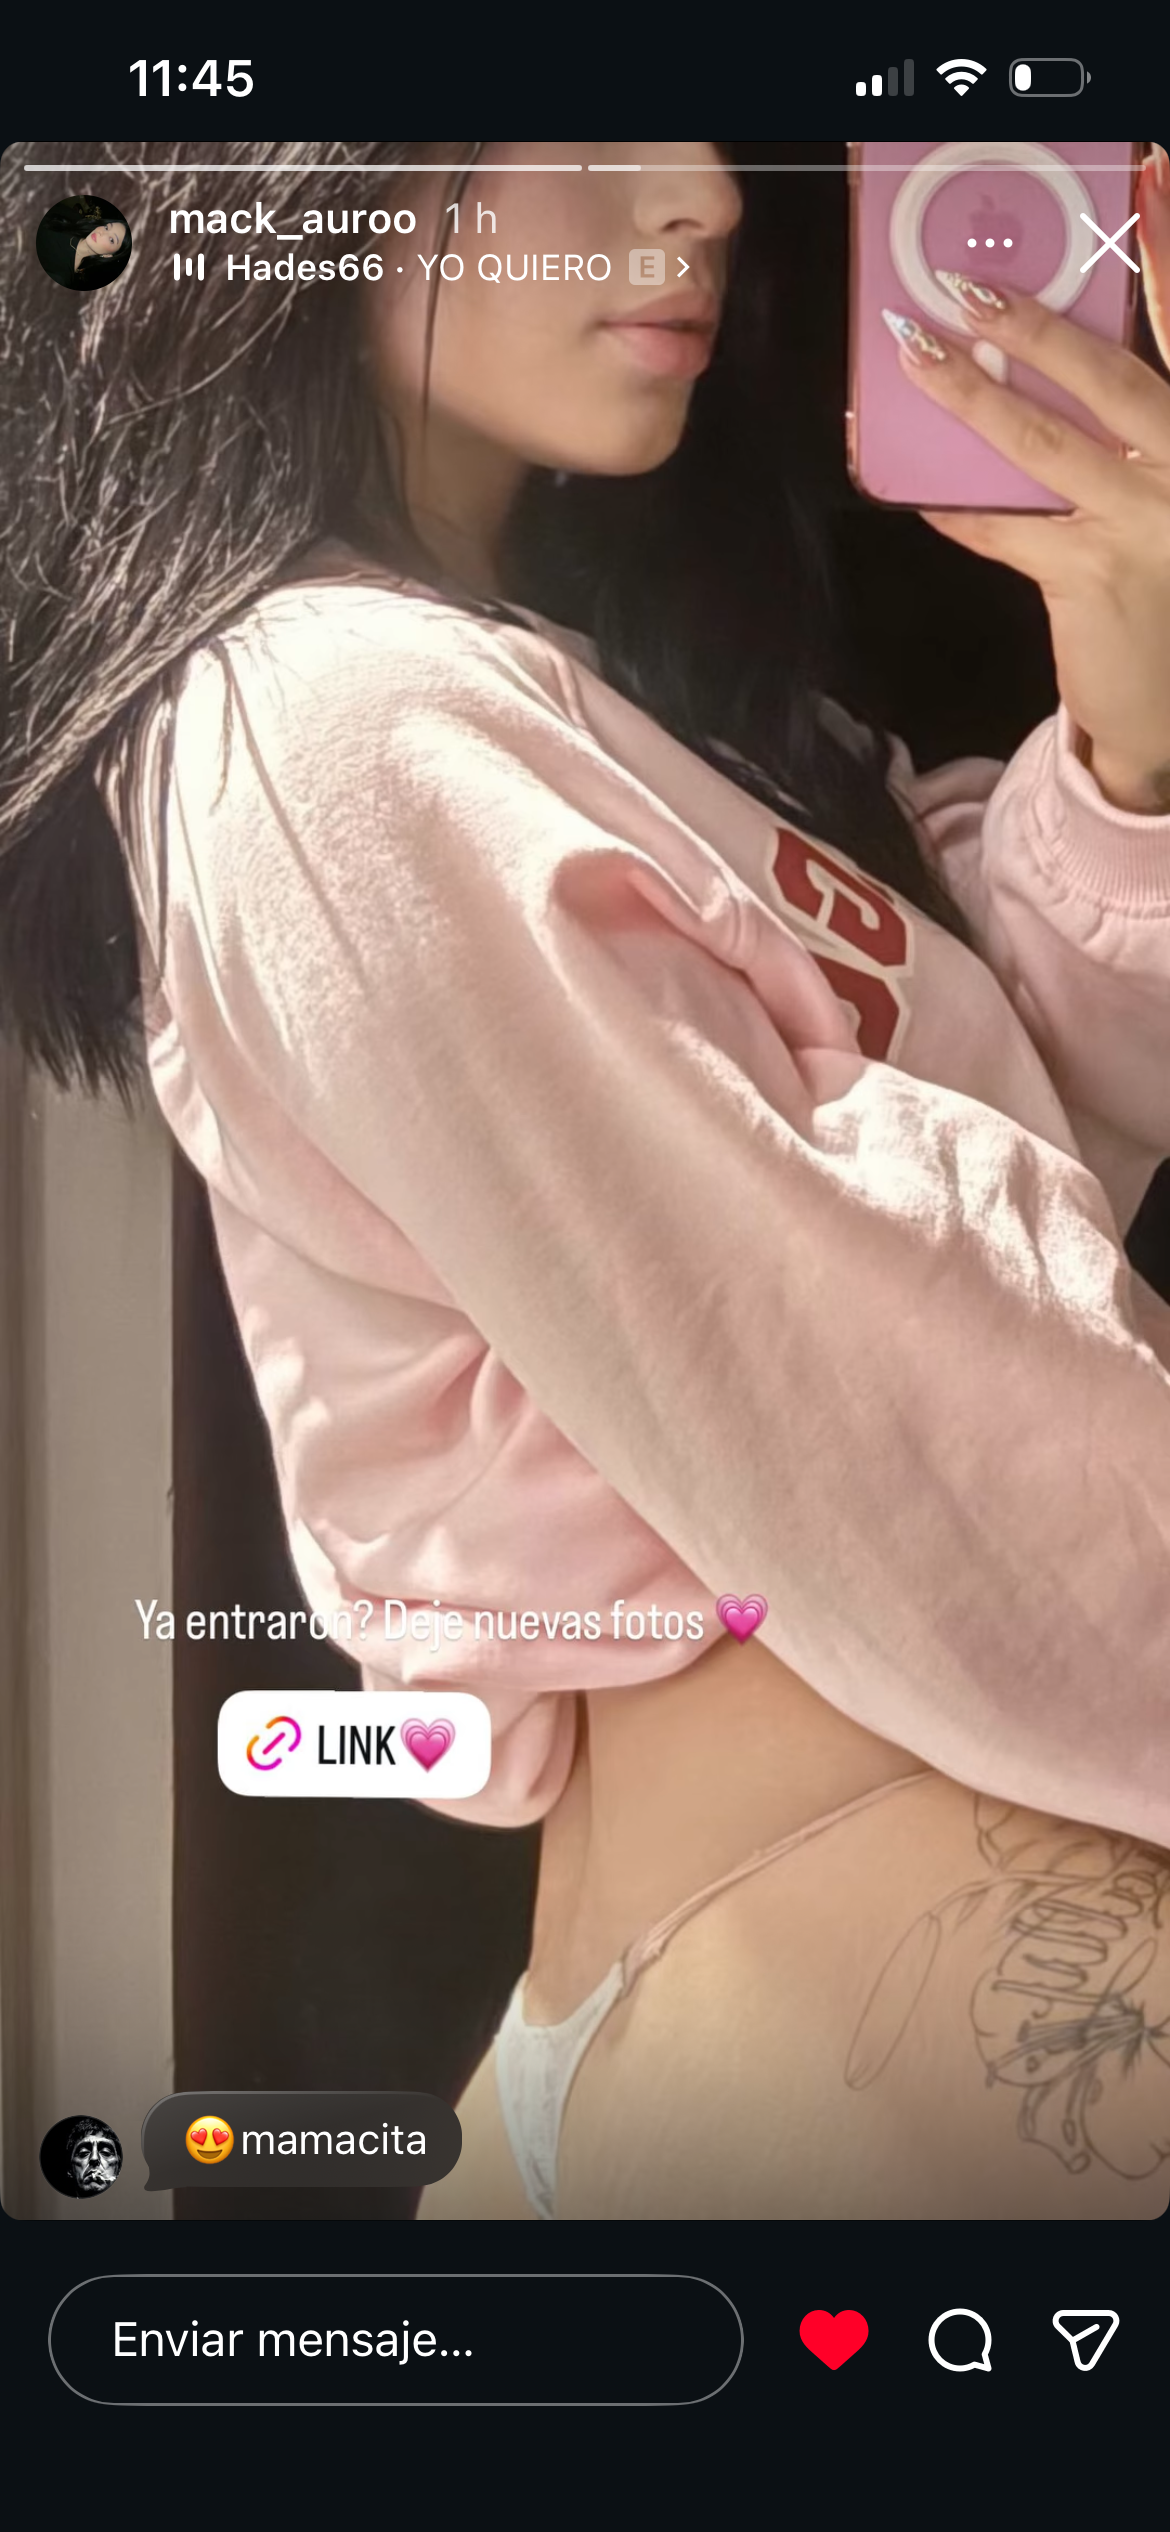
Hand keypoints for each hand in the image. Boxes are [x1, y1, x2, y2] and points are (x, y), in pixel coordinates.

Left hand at [882, 146, 1169, 813]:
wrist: (1168, 707)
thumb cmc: (1158, 592)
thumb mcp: (1158, 503)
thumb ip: (1124, 448)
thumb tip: (1033, 386)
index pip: (1160, 354)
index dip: (1128, 289)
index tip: (1101, 222)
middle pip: (1103, 381)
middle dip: (1030, 330)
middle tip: (965, 291)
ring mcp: (1141, 524)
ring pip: (1042, 446)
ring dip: (971, 400)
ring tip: (918, 360)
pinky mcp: (1088, 577)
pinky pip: (1005, 526)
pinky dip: (958, 506)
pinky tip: (921, 489)